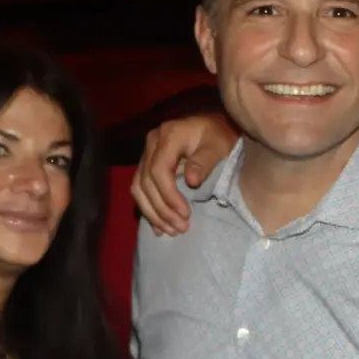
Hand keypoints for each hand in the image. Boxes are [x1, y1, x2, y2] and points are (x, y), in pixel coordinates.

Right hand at [132, 111, 239, 234]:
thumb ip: (204, 161)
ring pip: (138, 188)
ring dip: (153, 212)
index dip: (169, 195)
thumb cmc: (219, 136)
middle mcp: (152, 143)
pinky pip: (140, 189)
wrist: (214, 128)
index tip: (185, 214)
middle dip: (162, 209)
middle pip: (146, 182)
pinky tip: (158, 226)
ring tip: (171, 230)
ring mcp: (147, 154)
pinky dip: (148, 208)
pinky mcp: (147, 165)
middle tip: (181, 228)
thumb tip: (191, 181)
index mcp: (168, 135)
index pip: (159, 170)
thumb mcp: (218, 146)